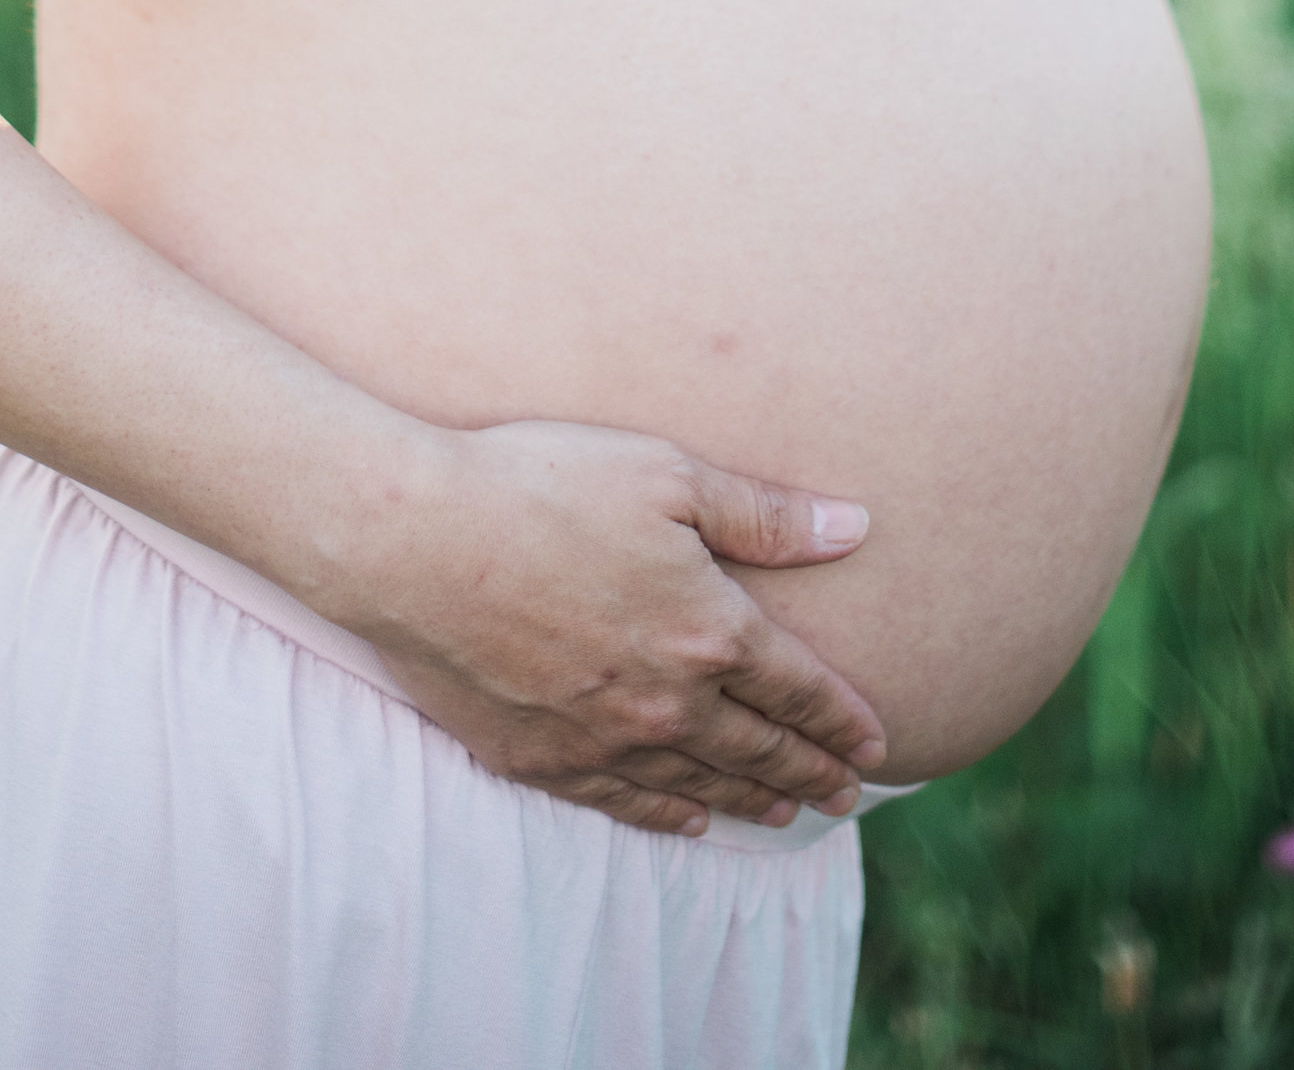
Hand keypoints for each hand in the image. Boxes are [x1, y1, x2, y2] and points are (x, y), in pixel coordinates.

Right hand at [331, 419, 886, 837]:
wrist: (415, 538)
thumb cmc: (541, 484)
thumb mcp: (665, 473)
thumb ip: (763, 514)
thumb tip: (855, 528)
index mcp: (709, 631)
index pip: (798, 688)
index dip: (842, 718)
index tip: (877, 743)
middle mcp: (667, 703)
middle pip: (759, 747)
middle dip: (812, 769)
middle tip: (848, 794)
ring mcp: (602, 739)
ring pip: (699, 784)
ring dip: (751, 798)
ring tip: (787, 812)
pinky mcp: (540, 758)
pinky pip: (625, 803)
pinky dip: (669, 816)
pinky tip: (691, 820)